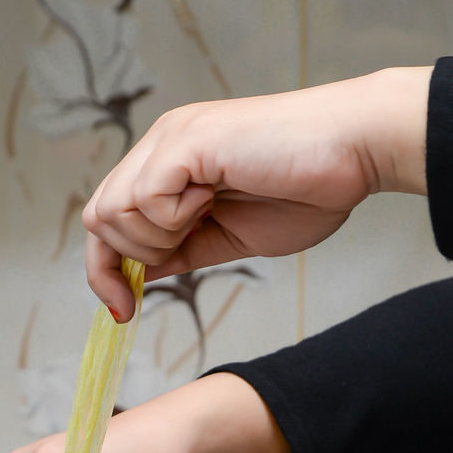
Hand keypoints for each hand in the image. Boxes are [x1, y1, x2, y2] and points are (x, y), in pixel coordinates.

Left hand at [82, 66, 430, 317]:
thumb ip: (181, 252)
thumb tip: (140, 275)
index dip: (106, 272)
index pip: (106, 222)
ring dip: (155, 236)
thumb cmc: (306, 190)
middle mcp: (162, 147)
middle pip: (98, 219)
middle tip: (187, 245)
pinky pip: (144, 198)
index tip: (123, 311)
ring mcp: (171, 140)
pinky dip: (173, 218)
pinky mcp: (187, 141)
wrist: (355, 153)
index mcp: (168, 167)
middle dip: (131, 257)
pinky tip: (212, 200)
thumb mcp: (227, 238)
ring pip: (112, 211)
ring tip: (205, 217)